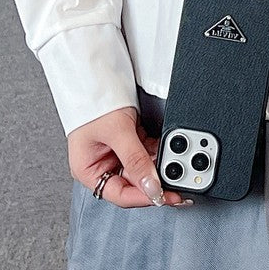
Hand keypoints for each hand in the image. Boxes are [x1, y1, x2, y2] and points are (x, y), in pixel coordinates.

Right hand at [67, 105, 192, 207]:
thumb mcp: (117, 131)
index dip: (144, 197)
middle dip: (156, 182)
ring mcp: (116, 153)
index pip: (120, 194)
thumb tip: (151, 187)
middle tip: (179, 185)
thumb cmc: (95, 100)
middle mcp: (101, 165)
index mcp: (89, 170)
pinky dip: (159, 152)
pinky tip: (170, 151)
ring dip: (160, 167)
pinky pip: (147, 152)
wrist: (99, 72)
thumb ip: (136, 160)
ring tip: (178, 166)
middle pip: (134, 183)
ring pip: (143, 168)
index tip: (165, 196)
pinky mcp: (128, 140)